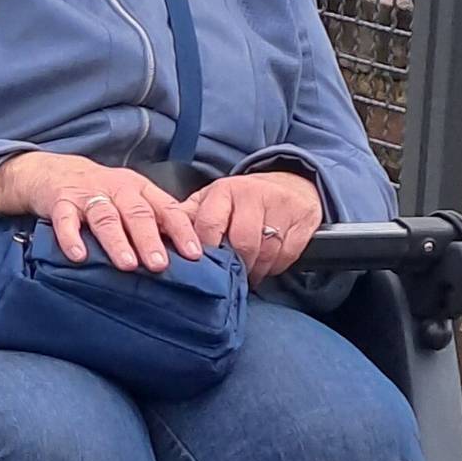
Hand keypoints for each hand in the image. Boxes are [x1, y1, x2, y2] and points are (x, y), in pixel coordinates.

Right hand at [0, 153, 203, 270]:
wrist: (54, 172)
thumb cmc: (102, 192)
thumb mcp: (131, 197)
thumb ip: (154, 219)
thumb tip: (185, 254)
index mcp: (139, 188)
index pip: (166, 208)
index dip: (181, 230)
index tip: (194, 254)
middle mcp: (116, 189)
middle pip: (136, 213)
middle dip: (149, 239)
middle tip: (160, 265)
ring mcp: (87, 195)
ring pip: (105, 217)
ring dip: (117, 240)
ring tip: (127, 264)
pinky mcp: (60, 202)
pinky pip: (65, 220)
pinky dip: (71, 237)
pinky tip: (79, 256)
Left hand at [180, 171, 324, 281]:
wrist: (291, 184)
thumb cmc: (244, 199)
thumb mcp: (214, 200)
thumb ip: (190, 216)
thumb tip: (160, 235)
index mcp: (225, 191)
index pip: (209, 223)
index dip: (206, 249)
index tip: (203, 266)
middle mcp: (253, 196)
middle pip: (242, 241)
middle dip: (235, 264)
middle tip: (229, 276)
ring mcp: (280, 207)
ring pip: (265, 251)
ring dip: (255, 269)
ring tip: (247, 274)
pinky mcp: (301, 221)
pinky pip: (286, 255)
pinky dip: (275, 267)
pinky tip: (266, 266)